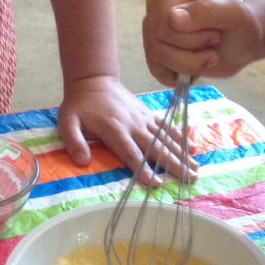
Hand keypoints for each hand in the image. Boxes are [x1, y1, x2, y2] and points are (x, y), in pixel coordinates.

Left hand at [58, 76, 192, 182]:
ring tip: (196, 168)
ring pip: (166, 139)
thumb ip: (74, 141)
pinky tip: (194, 148)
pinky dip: (181, 137)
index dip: (143, 169)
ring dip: (182, 154)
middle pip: (156, 148)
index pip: (131, 153)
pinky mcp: (148, 114)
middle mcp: (134, 125)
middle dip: (174, 164)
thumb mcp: (67, 121)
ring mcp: (143, 118)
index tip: (156, 183)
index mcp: (115, 129)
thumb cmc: (79, 105)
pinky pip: (167, 126)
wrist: (94, 81)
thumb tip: (82, 161)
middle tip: (190, 178)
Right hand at [143, 0, 262, 85]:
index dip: (192, 36)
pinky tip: (194, 68)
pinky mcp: (154, 50)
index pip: (165, 20)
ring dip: (189, 65)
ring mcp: (152, 28)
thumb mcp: (233, 15)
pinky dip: (179, 75)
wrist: (241, 44)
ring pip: (157, 56)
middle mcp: (157, 4)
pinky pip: (156, 70)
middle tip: (214, 44)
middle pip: (159, 39)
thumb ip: (206, 12)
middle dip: (192, 52)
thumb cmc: (239, 24)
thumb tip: (173, 18)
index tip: (215, 34)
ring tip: (209, 56)